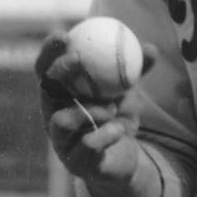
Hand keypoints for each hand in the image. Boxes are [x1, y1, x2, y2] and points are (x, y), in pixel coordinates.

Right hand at [35, 30, 158, 185]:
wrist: (124, 160)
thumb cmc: (118, 119)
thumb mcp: (128, 92)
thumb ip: (136, 71)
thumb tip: (151, 48)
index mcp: (60, 96)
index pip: (45, 69)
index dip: (48, 51)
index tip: (64, 34)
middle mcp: (53, 116)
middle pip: (45, 90)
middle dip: (58, 71)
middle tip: (78, 59)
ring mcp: (61, 141)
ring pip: (62, 119)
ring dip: (88, 110)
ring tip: (110, 109)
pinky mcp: (75, 163)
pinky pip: (87, 144)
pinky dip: (105, 134)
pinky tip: (119, 130)